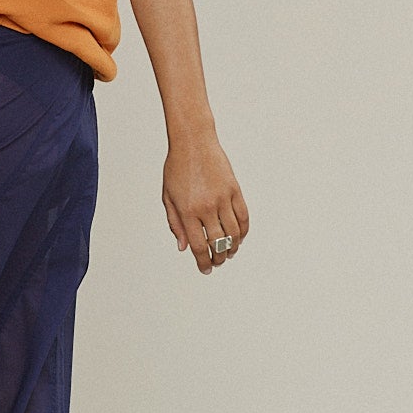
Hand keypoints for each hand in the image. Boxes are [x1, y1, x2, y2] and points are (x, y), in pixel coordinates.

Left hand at [162, 130, 249, 273]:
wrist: (193, 142)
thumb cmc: (176, 169)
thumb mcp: (168, 197)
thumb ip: (175, 224)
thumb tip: (183, 248)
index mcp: (188, 211)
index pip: (198, 246)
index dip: (203, 262)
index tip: (205, 270)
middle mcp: (206, 207)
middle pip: (218, 243)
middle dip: (218, 259)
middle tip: (217, 264)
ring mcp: (223, 198)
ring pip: (234, 233)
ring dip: (233, 247)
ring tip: (228, 253)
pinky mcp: (234, 190)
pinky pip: (243, 216)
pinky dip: (243, 231)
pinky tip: (239, 237)